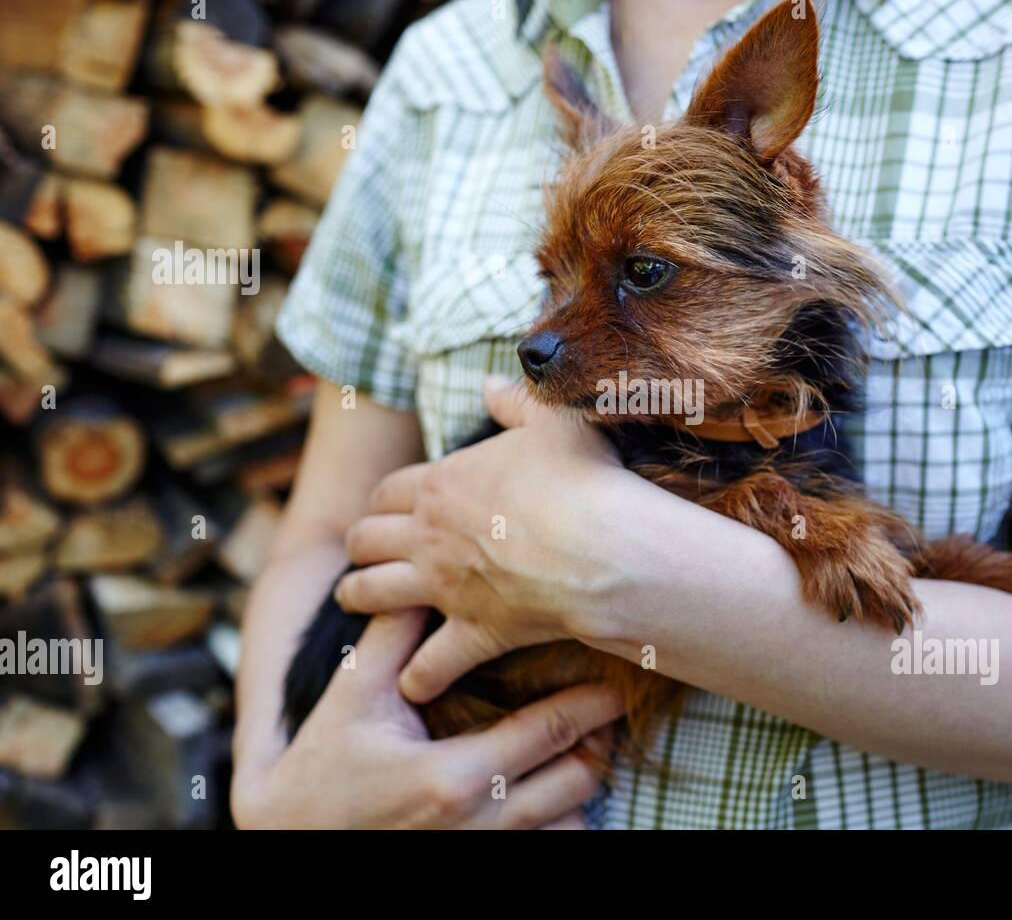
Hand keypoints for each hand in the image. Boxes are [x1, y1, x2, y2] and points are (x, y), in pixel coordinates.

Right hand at [231, 611, 621, 828]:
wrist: (289, 836)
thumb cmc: (322, 766)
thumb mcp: (353, 696)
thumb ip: (393, 638)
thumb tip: (425, 576)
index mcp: (452, 776)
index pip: (548, 732)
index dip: (590, 703)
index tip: (618, 679)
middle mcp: (477, 824)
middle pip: (576, 780)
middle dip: (599, 742)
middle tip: (611, 708)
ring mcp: (480, 854)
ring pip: (569, 821)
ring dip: (581, 784)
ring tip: (589, 746)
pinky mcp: (477, 870)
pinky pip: (545, 848)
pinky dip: (559, 822)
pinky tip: (552, 793)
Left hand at [336, 377, 641, 702]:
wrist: (605, 548)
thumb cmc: (583, 479)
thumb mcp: (554, 419)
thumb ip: (517, 400)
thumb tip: (493, 381)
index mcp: (441, 483)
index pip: (388, 490)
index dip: (383, 498)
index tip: (385, 505)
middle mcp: (429, 536)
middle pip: (366, 539)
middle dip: (359, 543)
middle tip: (362, 550)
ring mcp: (445, 587)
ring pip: (373, 594)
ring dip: (358, 596)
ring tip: (352, 599)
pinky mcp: (473, 631)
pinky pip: (430, 664)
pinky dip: (419, 677)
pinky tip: (413, 684)